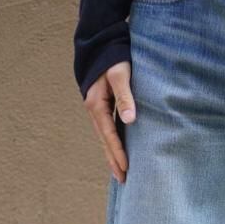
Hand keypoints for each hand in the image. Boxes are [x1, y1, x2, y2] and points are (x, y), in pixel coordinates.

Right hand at [83, 61, 136, 182]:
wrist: (101, 43)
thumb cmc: (113, 57)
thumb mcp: (121, 74)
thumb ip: (125, 96)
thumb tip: (130, 120)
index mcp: (97, 104)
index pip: (109, 134)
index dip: (118, 152)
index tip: (126, 168)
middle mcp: (94, 109)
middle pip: (104, 141)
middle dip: (113, 160)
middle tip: (122, 180)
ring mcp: (97, 108)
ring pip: (105, 137)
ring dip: (112, 154)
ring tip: (121, 172)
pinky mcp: (103, 105)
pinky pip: (108, 129)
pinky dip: (113, 143)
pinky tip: (119, 151)